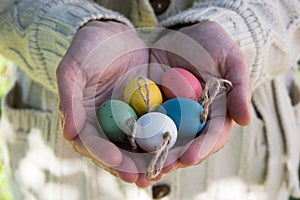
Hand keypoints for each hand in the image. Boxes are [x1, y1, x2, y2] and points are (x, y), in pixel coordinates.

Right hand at [57, 21, 150, 184]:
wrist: (114, 35)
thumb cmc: (89, 48)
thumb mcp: (74, 68)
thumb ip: (70, 97)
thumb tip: (68, 132)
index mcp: (84, 119)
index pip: (91, 142)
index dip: (103, 154)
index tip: (118, 162)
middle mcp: (105, 124)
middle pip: (115, 150)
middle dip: (128, 166)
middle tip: (141, 177)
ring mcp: (126, 119)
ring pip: (135, 146)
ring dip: (146, 161)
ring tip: (158, 172)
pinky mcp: (145, 111)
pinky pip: (154, 127)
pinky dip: (161, 140)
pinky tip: (172, 149)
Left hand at [150, 21, 251, 173]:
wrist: (185, 35)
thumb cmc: (213, 46)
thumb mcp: (231, 60)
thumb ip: (239, 88)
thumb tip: (245, 120)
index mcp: (216, 113)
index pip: (212, 136)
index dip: (202, 148)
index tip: (189, 157)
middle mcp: (194, 120)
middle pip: (186, 144)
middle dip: (174, 159)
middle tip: (161, 168)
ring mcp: (173, 115)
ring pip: (165, 139)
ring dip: (154, 155)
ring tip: (142, 169)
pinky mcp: (154, 108)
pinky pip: (146, 124)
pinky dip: (139, 137)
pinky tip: (128, 148)